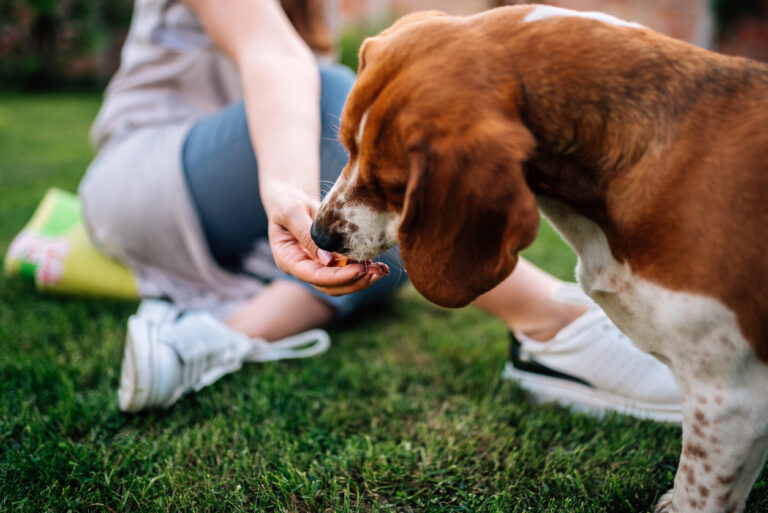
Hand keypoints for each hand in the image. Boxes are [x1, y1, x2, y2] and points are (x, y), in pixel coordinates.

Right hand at [265, 186, 388, 295]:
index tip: (360, 269)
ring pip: (340, 283)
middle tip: (377, 273)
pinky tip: (378, 264)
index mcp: (289, 260)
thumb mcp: (291, 212)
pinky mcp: (329, 261)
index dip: (338, 277)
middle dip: (354, 282)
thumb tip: (328, 260)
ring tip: (382, 270)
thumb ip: (306, 235)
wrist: (291, 199)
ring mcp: (316, 266)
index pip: (315, 277)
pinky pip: (346, 271)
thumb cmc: (286, 202)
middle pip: (330, 286)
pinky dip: (362, 269)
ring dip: (362, 279)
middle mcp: (303, 268)